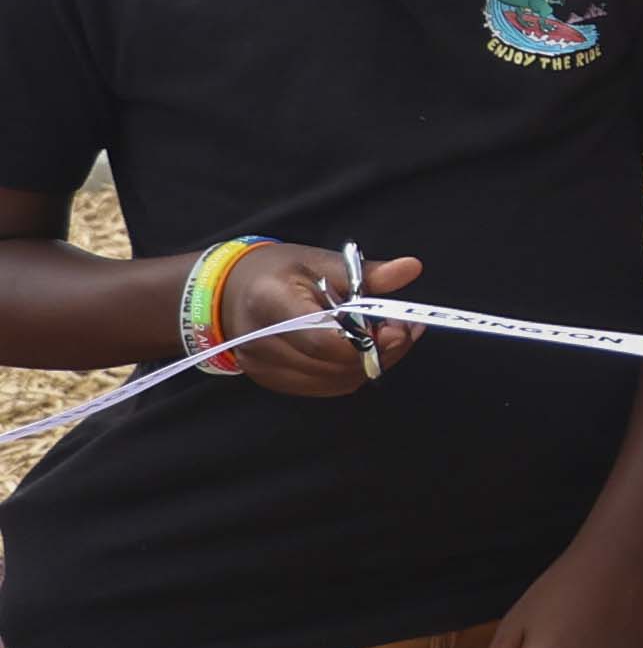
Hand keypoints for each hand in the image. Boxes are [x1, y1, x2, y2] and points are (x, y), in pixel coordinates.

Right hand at [214, 243, 425, 398]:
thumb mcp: (320, 261)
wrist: (227, 291)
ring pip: (335, 381)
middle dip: (380, 350)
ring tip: (388, 336)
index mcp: (271, 303)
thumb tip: (410, 269)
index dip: (368, 340)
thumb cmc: (276, 272)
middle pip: (334, 364)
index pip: (325, 339)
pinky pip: (324, 386)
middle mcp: (261, 342)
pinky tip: (363, 350)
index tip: (400, 325)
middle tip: (404, 328)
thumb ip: (366, 273)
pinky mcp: (271, 381)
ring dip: (370, 363)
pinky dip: (350, 372)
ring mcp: (264, 366)